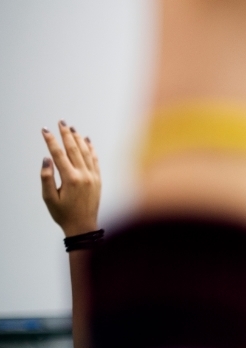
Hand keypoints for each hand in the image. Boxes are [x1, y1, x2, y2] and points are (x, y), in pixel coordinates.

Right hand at [40, 122, 100, 236]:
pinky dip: (91, 149)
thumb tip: (47, 159)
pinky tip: (87, 141)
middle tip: (61, 122)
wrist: (84, 226)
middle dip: (66, 134)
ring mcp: (93, 176)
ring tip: (71, 128)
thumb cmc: (63, 213)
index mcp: (70, 179)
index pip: (59, 154)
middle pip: (74, 149)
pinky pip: (95, 160)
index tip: (45, 130)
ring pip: (86, 152)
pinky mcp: (99, 179)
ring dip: (78, 139)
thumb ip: (46, 177)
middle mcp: (84, 175)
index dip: (51, 140)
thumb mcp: (49, 198)